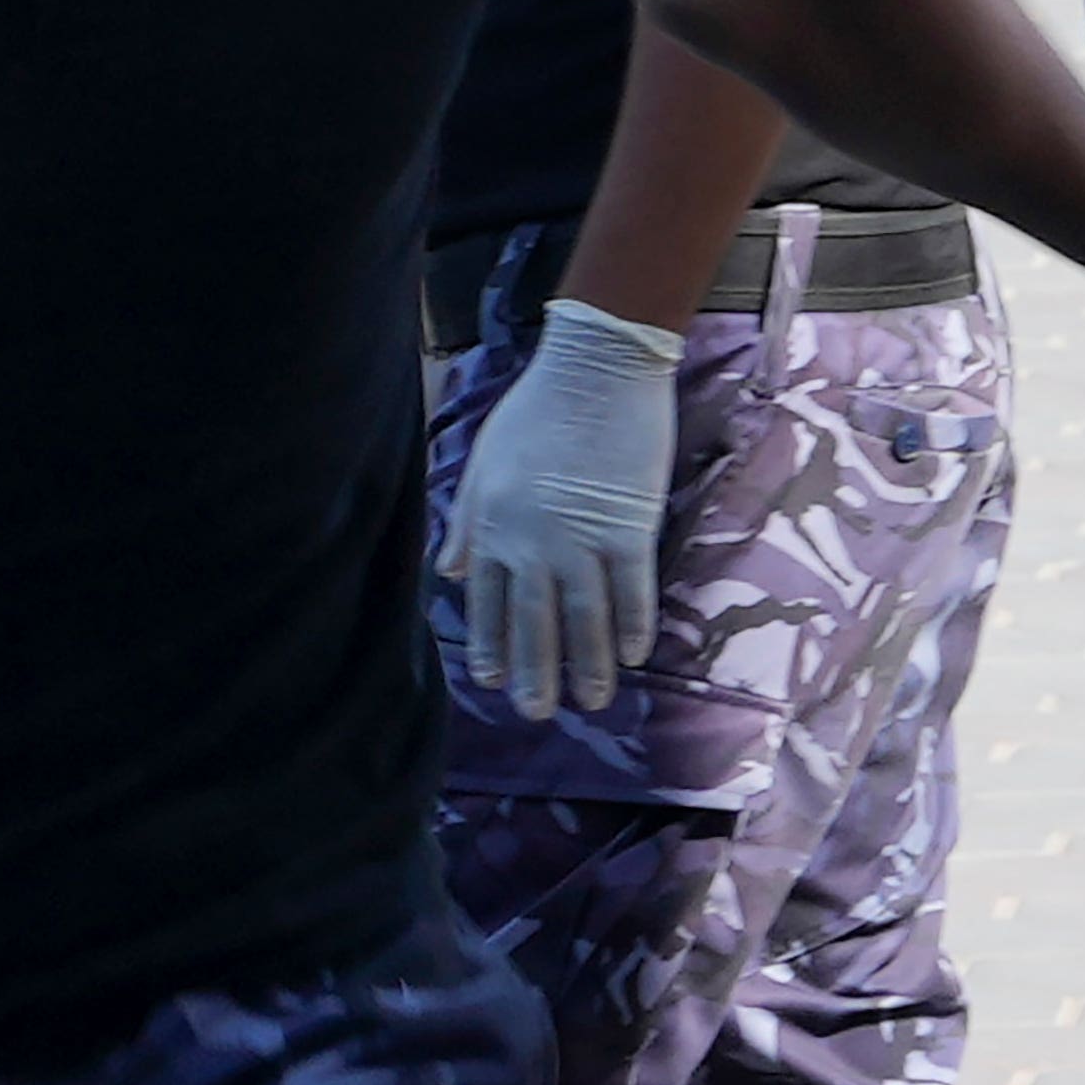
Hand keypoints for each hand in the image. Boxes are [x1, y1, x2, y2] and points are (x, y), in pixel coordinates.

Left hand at [433, 298, 681, 717]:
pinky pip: (631, 591)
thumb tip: (450, 573)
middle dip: (534, 671)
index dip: (488, 643)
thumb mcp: (482, 463)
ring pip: (584, 618)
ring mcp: (582, 539)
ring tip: (591, 701)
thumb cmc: (534, 411)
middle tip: (535, 713)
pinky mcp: (629, 528)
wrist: (594, 371)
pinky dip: (632, 626)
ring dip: (587, 664)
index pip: (486, 600)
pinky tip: (633, 656)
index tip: (487, 681)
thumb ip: (465, 523)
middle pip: (532, 621)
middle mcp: (532, 543)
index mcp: (493, 526)